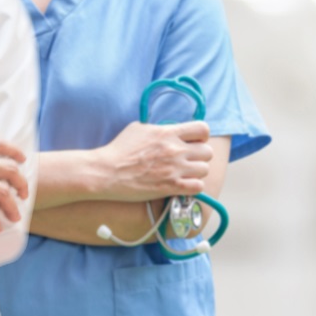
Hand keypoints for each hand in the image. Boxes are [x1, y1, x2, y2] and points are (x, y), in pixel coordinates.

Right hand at [90, 122, 212, 201]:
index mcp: (168, 133)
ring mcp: (174, 169)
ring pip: (205, 169)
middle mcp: (175, 150)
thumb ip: (158, 128)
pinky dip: (193, 186)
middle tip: (189, 160)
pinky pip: (198, 186)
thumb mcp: (138, 128)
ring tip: (186, 174)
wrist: (107, 172)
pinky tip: (183, 185)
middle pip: (208, 152)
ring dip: (197, 172)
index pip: (202, 129)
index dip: (202, 136)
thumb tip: (168, 129)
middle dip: (200, 156)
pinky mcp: (171, 187)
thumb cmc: (119, 150)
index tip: (195, 141)